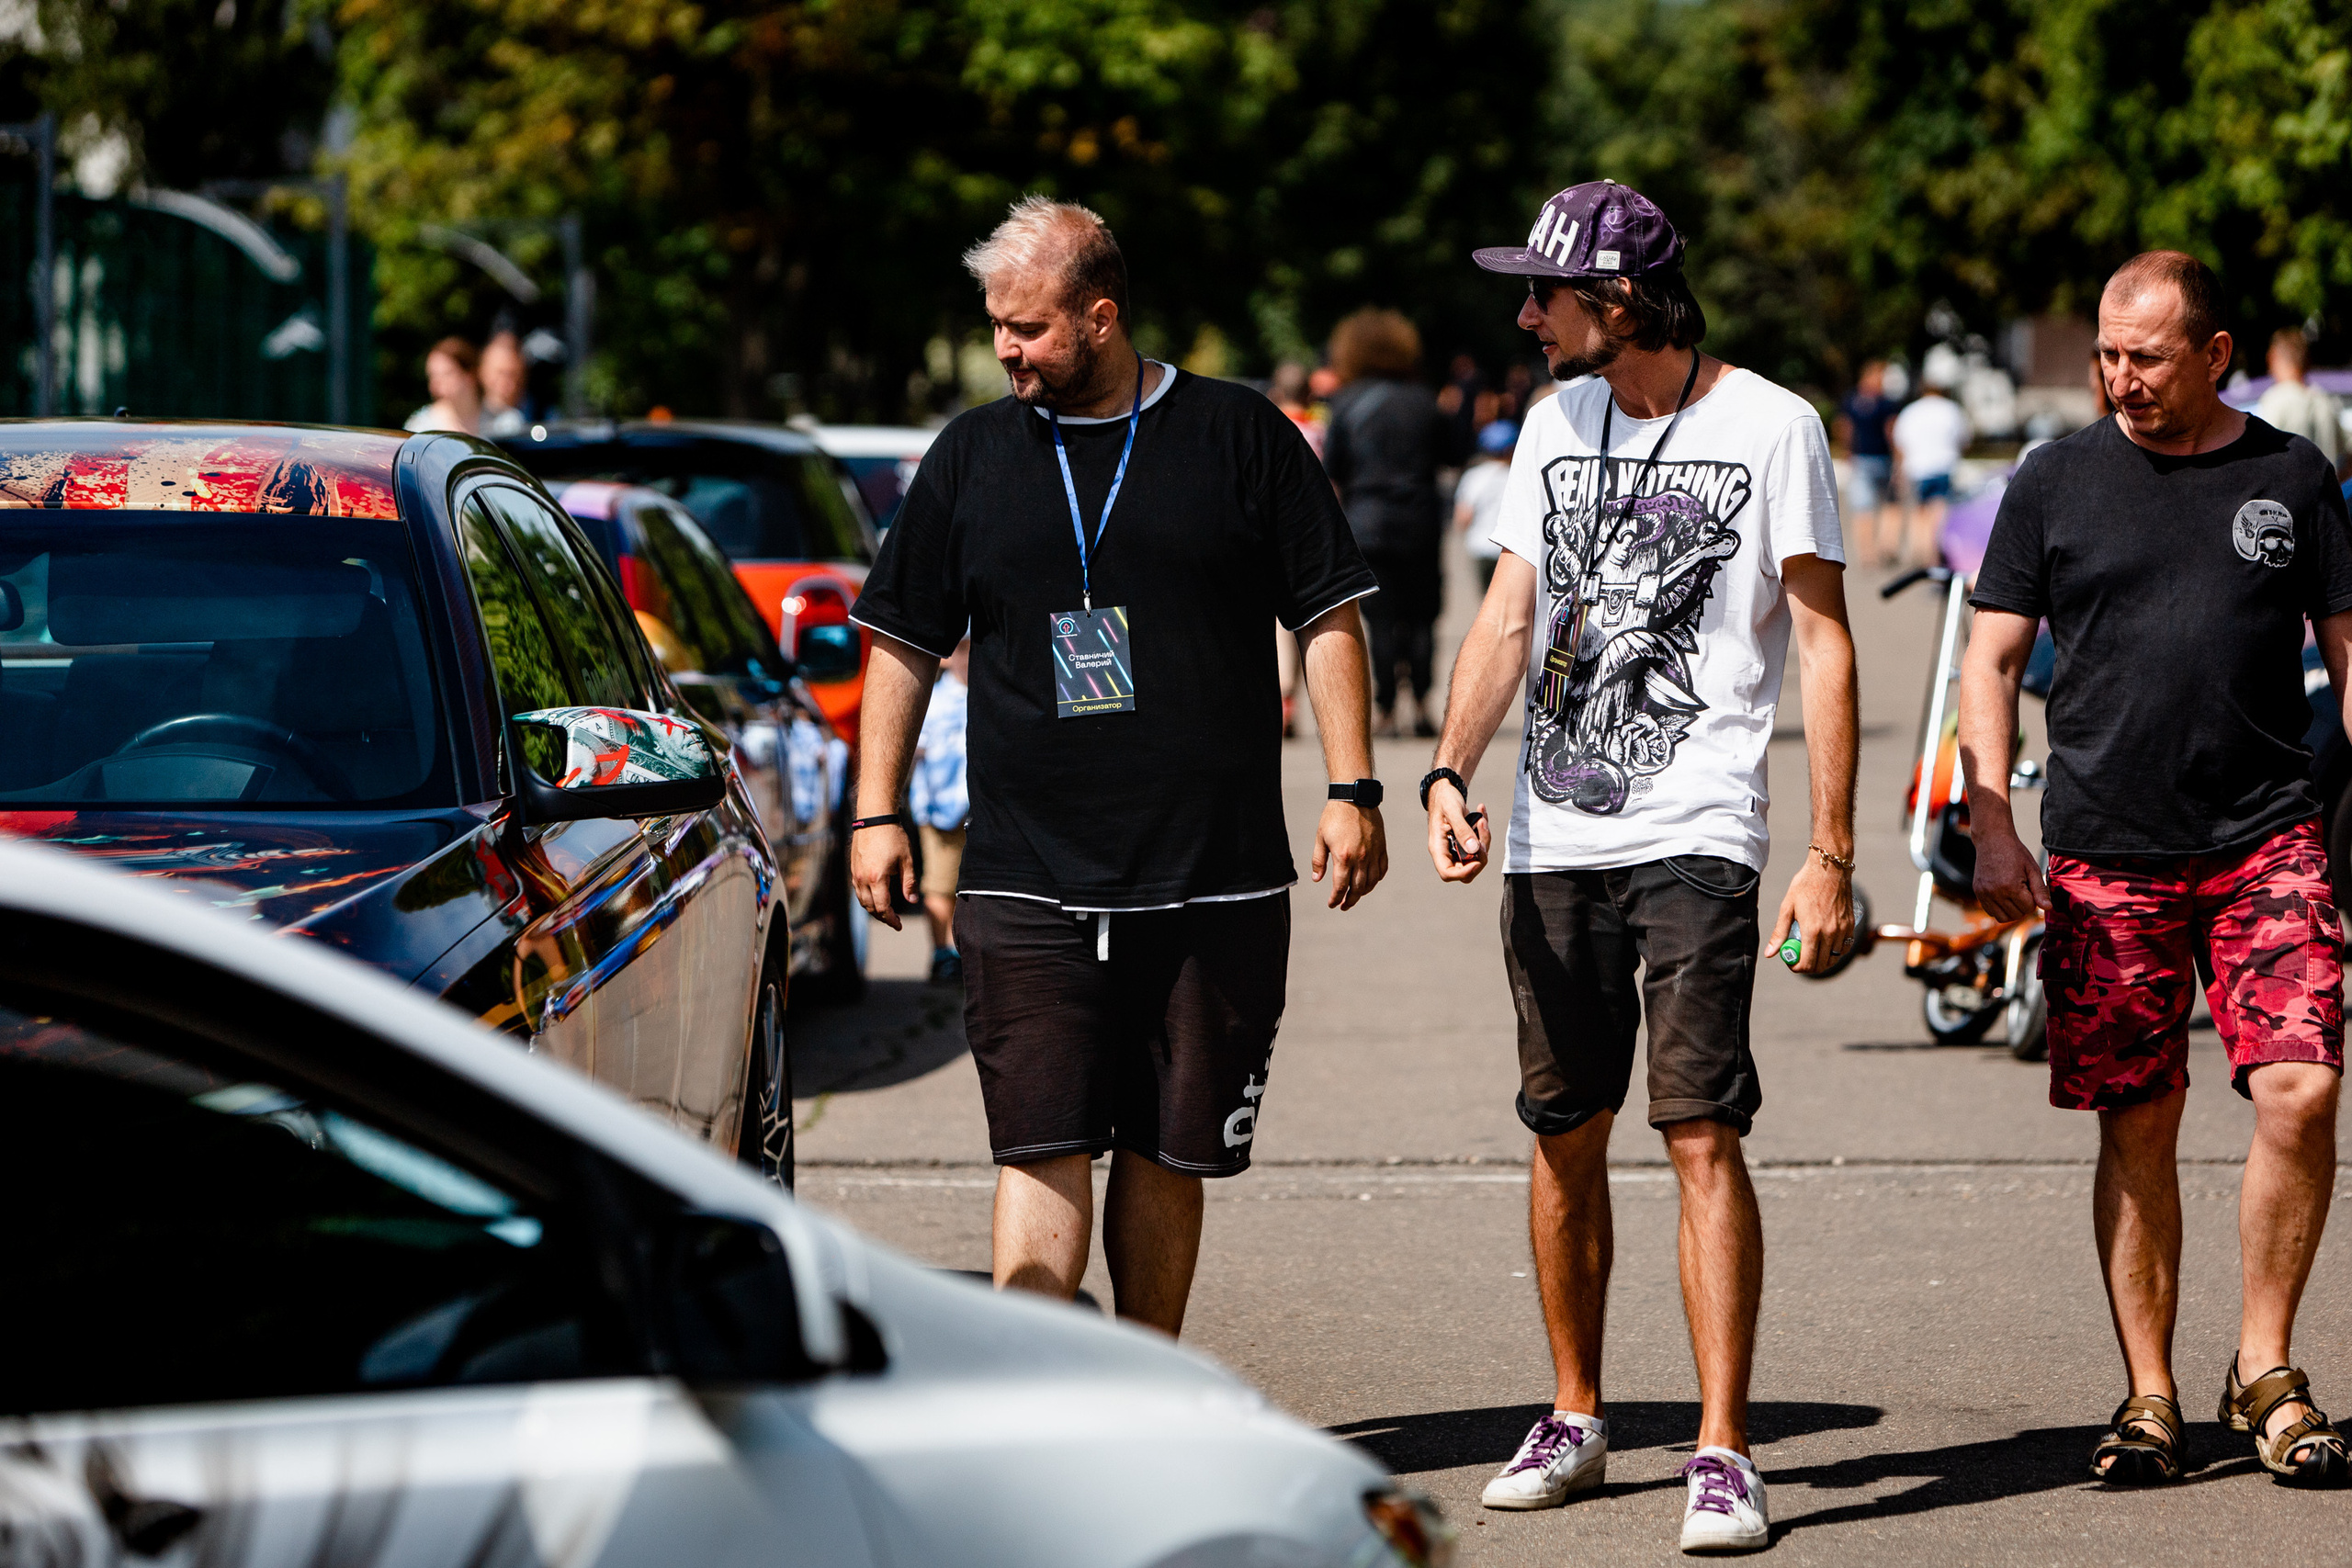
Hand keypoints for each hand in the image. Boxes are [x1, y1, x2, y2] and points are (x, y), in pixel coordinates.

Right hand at [850, 823, 915, 930]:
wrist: (874, 819)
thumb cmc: (893, 837)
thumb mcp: (907, 860)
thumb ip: (909, 883)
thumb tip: (911, 901)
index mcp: (877, 878)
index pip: (882, 908)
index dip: (891, 919)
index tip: (899, 925)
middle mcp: (862, 879)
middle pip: (870, 907)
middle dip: (882, 917)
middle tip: (894, 921)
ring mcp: (855, 874)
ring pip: (862, 900)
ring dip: (873, 909)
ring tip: (885, 912)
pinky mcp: (853, 868)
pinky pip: (858, 890)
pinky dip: (867, 898)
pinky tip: (876, 897)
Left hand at [1312, 801, 1386, 909]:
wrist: (1354, 798)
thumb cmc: (1334, 816)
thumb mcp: (1320, 838)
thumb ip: (1318, 861)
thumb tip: (1317, 880)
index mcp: (1343, 856)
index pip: (1340, 886)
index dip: (1335, 899)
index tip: (1332, 904)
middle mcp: (1361, 858)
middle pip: (1357, 889)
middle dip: (1349, 901)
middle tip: (1343, 905)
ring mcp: (1373, 853)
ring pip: (1371, 882)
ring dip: (1363, 892)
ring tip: (1355, 895)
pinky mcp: (1381, 848)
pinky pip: (1382, 870)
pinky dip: (1376, 879)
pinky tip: (1370, 881)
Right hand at [1424, 778, 1490, 883]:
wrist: (1447, 790)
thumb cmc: (1445, 799)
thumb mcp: (1453, 811)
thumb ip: (1463, 830)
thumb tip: (1474, 849)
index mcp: (1438, 847)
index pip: (1447, 873)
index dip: (1464, 873)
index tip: (1476, 860)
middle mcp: (1447, 851)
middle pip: (1465, 870)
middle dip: (1479, 857)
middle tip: (1482, 838)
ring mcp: (1457, 848)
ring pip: (1476, 858)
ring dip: (1484, 840)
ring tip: (1481, 819)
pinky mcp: (1467, 842)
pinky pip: (1480, 846)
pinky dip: (1484, 832)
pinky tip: (1481, 813)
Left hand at [1769, 855, 1856, 974]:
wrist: (1829, 868)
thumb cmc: (1805, 885)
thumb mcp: (1787, 907)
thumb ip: (1779, 932)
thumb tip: (1769, 954)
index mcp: (1812, 930)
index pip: (1807, 963)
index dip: (1797, 968)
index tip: (1791, 963)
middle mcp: (1830, 933)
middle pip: (1821, 965)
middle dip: (1808, 967)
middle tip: (1799, 959)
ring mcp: (1842, 930)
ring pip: (1834, 958)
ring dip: (1822, 961)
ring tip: (1811, 952)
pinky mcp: (1851, 924)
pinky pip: (1844, 947)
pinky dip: (1836, 952)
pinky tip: (1826, 946)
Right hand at [1973, 820, 2050, 922]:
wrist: (1992, 840)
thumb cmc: (2015, 853)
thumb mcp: (2032, 869)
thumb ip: (2040, 890)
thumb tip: (2048, 908)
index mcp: (2011, 887)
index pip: (2029, 908)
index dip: (2034, 900)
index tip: (2030, 887)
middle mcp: (1995, 893)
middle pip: (2017, 915)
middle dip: (2023, 906)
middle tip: (2023, 890)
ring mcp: (1984, 894)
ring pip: (2003, 918)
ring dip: (2012, 911)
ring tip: (2014, 896)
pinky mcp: (1978, 892)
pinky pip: (1991, 912)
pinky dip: (1999, 909)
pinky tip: (2003, 896)